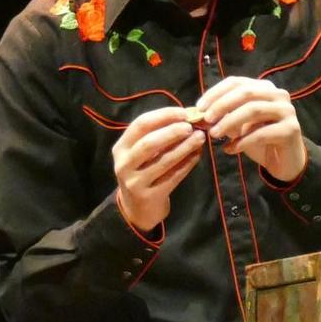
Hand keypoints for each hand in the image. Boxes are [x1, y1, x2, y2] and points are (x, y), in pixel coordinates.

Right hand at [112, 106, 206, 233]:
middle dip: (172, 132)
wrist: (136, 209)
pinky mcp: (150, 196)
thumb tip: (187, 117)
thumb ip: (157, 135)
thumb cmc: (141, 172)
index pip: (140, 124)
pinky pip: (172, 177)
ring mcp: (135, 182)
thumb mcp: (140, 153)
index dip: (163, 116)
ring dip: (184, 148)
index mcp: (121, 148)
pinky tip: (197, 155)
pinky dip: (187, 164)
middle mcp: (124, 164)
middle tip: (191, 126)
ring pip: (163, 161)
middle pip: (149, 143)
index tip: (184, 113)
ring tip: (200, 138)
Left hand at [195, 77, 304, 181]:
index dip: (216, 93)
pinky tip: (230, 150)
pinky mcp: (291, 129)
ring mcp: (286, 111)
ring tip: (215, 135)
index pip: (236, 82)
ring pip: (253, 110)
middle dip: (222, 105)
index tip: (199, 107)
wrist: (284, 161)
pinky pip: (261, 133)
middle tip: (206, 120)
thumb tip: (200, 113)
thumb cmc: (259, 140)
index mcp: (264, 88)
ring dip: (230, 122)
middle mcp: (278, 94)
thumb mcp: (238, 125)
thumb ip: (224, 116)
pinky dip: (242, 141)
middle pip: (245, 92)